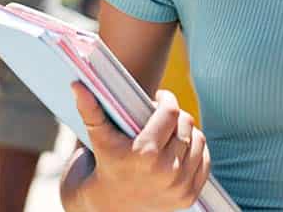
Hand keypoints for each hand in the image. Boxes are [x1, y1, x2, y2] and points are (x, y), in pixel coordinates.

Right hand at [60, 84, 209, 211]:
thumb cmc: (102, 167)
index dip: (166, 99)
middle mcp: (166, 172)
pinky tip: (179, 149)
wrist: (106, 210)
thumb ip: (90, 110)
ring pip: (198, 139)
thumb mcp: (97, 139)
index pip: (170, 112)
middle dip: (174, 116)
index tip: (159, 98)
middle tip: (161, 117)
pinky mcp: (188, 197)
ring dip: (186, 132)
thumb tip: (77, 84)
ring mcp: (179, 187)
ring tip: (170, 132)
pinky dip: (195, 151)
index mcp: (145, 154)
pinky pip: (204, 160)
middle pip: (186, 123)